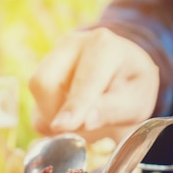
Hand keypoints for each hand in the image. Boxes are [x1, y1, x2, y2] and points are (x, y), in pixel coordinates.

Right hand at [28, 27, 158, 142]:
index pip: (82, 80)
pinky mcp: (42, 69)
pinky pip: (35, 100)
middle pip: (46, 81)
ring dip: (51, 114)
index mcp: (103, 46)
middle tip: (78, 129)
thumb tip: (84, 121)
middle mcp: (72, 43)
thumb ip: (113, 110)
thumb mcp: (137, 100)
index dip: (72, 106)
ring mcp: (53, 54)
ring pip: (36, 89)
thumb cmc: (132, 86)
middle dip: (55, 112)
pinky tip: (69, 114)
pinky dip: (48, 115)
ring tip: (78, 119)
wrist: (122, 72)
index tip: (61, 127)